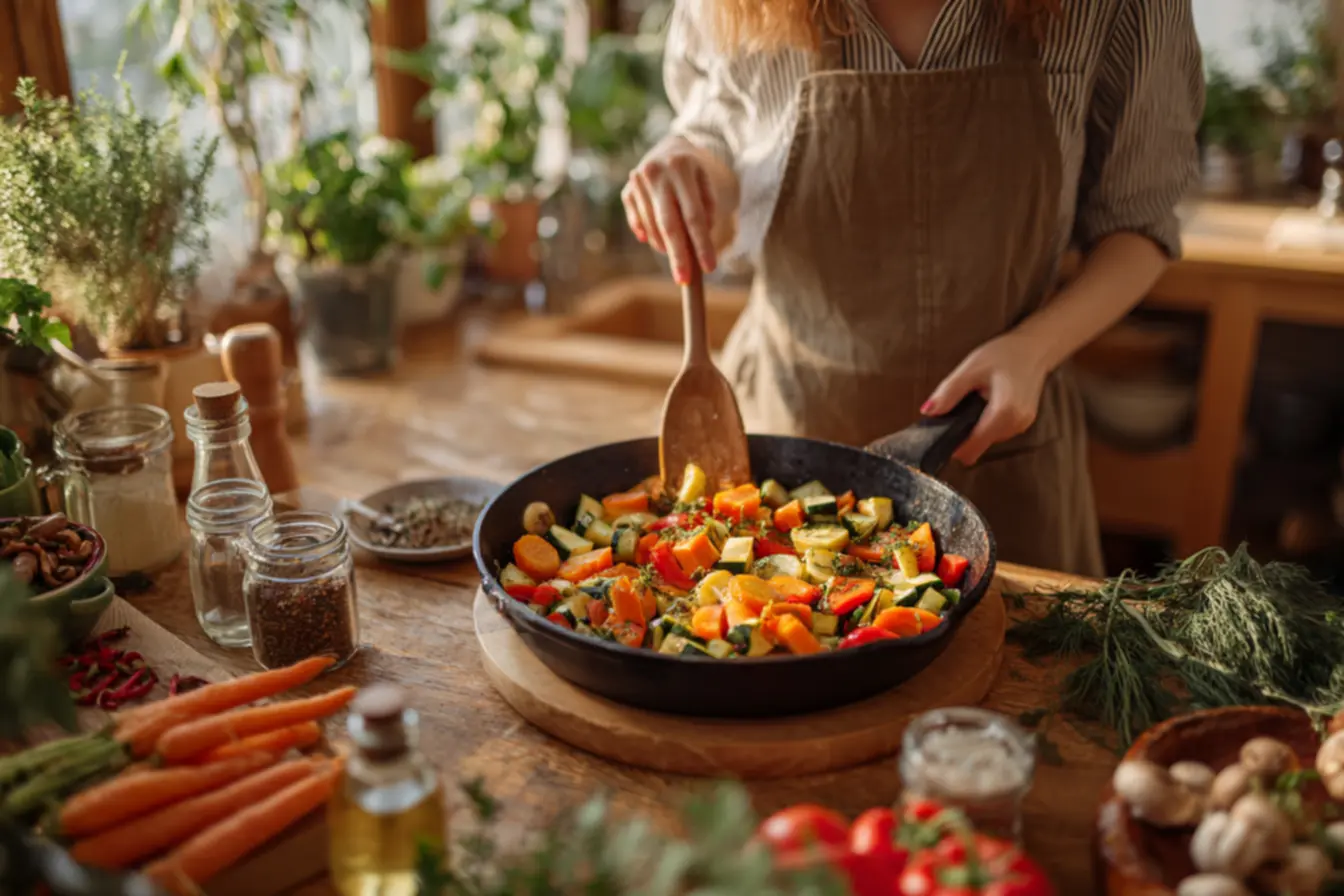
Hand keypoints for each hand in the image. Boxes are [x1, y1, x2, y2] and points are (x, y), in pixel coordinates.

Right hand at [622, 137, 734, 282]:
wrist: (669, 149)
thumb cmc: (694, 174)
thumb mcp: (707, 183)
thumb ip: (707, 209)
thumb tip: (695, 243)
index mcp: (682, 167)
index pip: (694, 215)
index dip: (701, 244)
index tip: (709, 268)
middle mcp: (656, 172)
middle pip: (669, 224)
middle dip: (678, 256)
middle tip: (684, 279)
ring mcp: (637, 180)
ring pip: (652, 227)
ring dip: (665, 246)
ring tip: (677, 256)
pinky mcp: (627, 190)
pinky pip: (637, 222)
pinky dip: (646, 235)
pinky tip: (653, 240)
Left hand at [921, 332, 1048, 465]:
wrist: (1034, 348)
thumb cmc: (1004, 354)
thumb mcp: (971, 369)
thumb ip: (949, 392)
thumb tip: (927, 411)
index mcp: (1004, 413)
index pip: (972, 448)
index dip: (952, 445)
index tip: (939, 434)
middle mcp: (1016, 425)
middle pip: (977, 446)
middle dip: (962, 433)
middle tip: (957, 407)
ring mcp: (1022, 426)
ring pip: (986, 440)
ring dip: (974, 427)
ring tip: (974, 401)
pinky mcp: (1023, 424)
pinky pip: (996, 432)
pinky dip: (985, 423)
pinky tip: (984, 403)